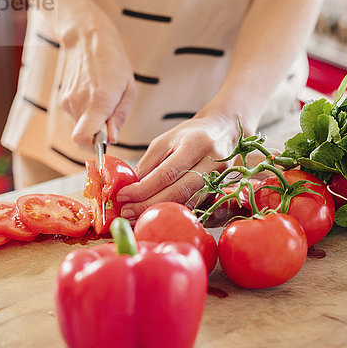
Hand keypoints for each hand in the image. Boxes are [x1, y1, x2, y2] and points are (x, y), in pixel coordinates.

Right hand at [59, 10, 136, 148]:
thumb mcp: (128, 90)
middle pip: (82, 138)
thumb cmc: (113, 62)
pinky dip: (87, 113)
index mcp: (98, 102)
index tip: (106, 144)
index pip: (83, 139)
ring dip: (93, 122)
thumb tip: (112, 139)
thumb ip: (119, 117)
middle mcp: (78, 104)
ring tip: (105, 100)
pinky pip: (77, 116)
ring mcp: (67, 101)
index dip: (94, 148)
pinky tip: (95, 95)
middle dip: (97, 137)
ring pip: (80, 127)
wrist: (86, 38)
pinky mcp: (63, 99)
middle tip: (110, 121)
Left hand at [116, 112, 240, 219]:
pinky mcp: (220, 191)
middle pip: (179, 192)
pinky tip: (156, 212)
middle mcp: (213, 162)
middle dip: (149, 204)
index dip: (143, 188)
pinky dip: (173, 210)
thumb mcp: (165, 140)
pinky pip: (194, 206)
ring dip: (160, 210)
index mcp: (196, 143)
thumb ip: (149, 163)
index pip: (167, 173)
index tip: (123, 195)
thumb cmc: (191, 135)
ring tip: (136, 214)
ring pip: (187, 202)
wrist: (222, 133)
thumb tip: (130, 187)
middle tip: (127, 211)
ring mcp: (221, 179)